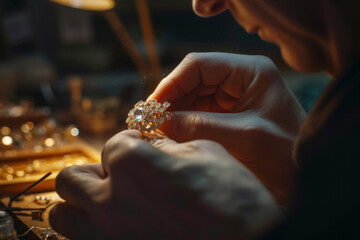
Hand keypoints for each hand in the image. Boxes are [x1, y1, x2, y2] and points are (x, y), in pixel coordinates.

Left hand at [50, 130, 280, 239]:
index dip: (132, 143)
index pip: (114, 144)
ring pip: (63, 215)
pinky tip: (117, 224)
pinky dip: (89, 229)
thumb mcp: (205, 151)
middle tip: (120, 174)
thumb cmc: (234, 197)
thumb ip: (168, 145)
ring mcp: (107, 235)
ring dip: (80, 203)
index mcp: (131, 162)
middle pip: (72, 178)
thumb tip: (152, 145)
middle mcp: (108, 200)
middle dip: (95, 171)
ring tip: (108, 201)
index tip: (145, 148)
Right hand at [148, 52, 306, 203]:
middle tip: (150, 121)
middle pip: (193, 81)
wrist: (307, 177)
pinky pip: (199, 114)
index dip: (172, 82)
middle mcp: (240, 80)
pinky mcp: (230, 116)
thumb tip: (159, 122)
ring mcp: (234, 98)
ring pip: (193, 98)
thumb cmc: (287, 153)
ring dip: (175, 113)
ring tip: (158, 130)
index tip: (152, 105)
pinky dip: (184, 124)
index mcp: (250, 72)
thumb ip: (200, 126)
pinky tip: (172, 135)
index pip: (199, 65)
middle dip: (171, 100)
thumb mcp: (244, 137)